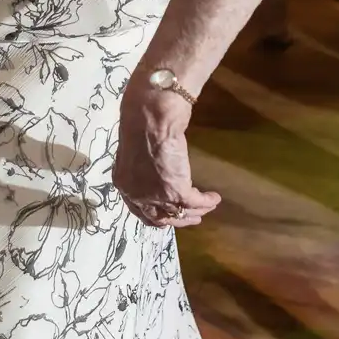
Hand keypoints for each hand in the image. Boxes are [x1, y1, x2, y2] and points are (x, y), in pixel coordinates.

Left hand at [113, 83, 219, 228]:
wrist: (150, 119)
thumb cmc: (140, 125)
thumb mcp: (135, 152)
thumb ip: (141, 167)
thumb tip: (151, 168)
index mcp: (124, 185)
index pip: (139, 210)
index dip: (156, 214)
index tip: (168, 213)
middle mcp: (138, 196)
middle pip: (159, 218)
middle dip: (177, 219)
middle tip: (191, 217)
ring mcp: (156, 196)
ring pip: (179, 213)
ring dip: (195, 212)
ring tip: (206, 208)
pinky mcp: (176, 191)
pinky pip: (195, 202)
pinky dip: (206, 202)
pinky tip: (214, 198)